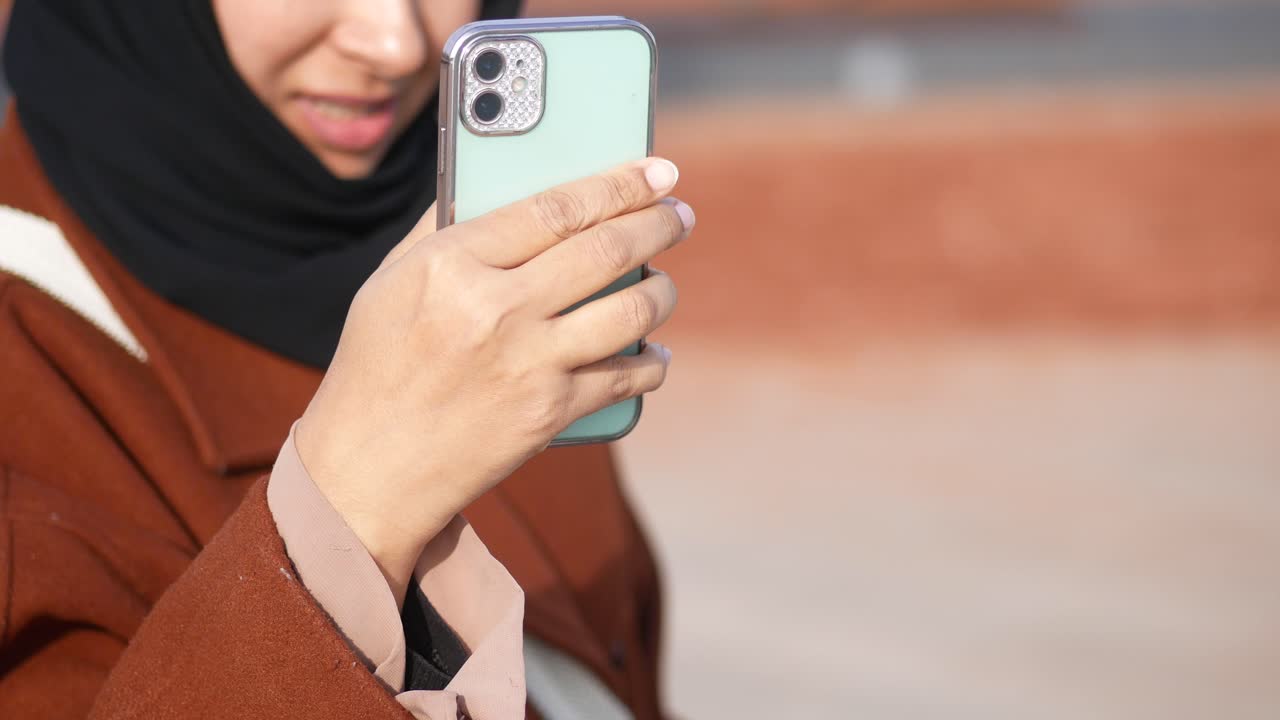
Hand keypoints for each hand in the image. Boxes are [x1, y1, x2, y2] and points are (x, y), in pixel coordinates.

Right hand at [295, 158, 693, 602]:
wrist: (369, 469)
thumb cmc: (377, 365)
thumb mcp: (391, 281)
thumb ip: (445, 228)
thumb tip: (499, 181)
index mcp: (451, 264)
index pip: (555, 207)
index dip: (618, 183)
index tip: (656, 170)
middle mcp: (495, 309)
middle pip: (605, 249)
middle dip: (658, 225)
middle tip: (678, 215)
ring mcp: (528, 364)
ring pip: (630, 310)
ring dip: (663, 291)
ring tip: (665, 282)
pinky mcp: (550, 413)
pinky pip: (627, 377)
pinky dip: (652, 363)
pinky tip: (654, 354)